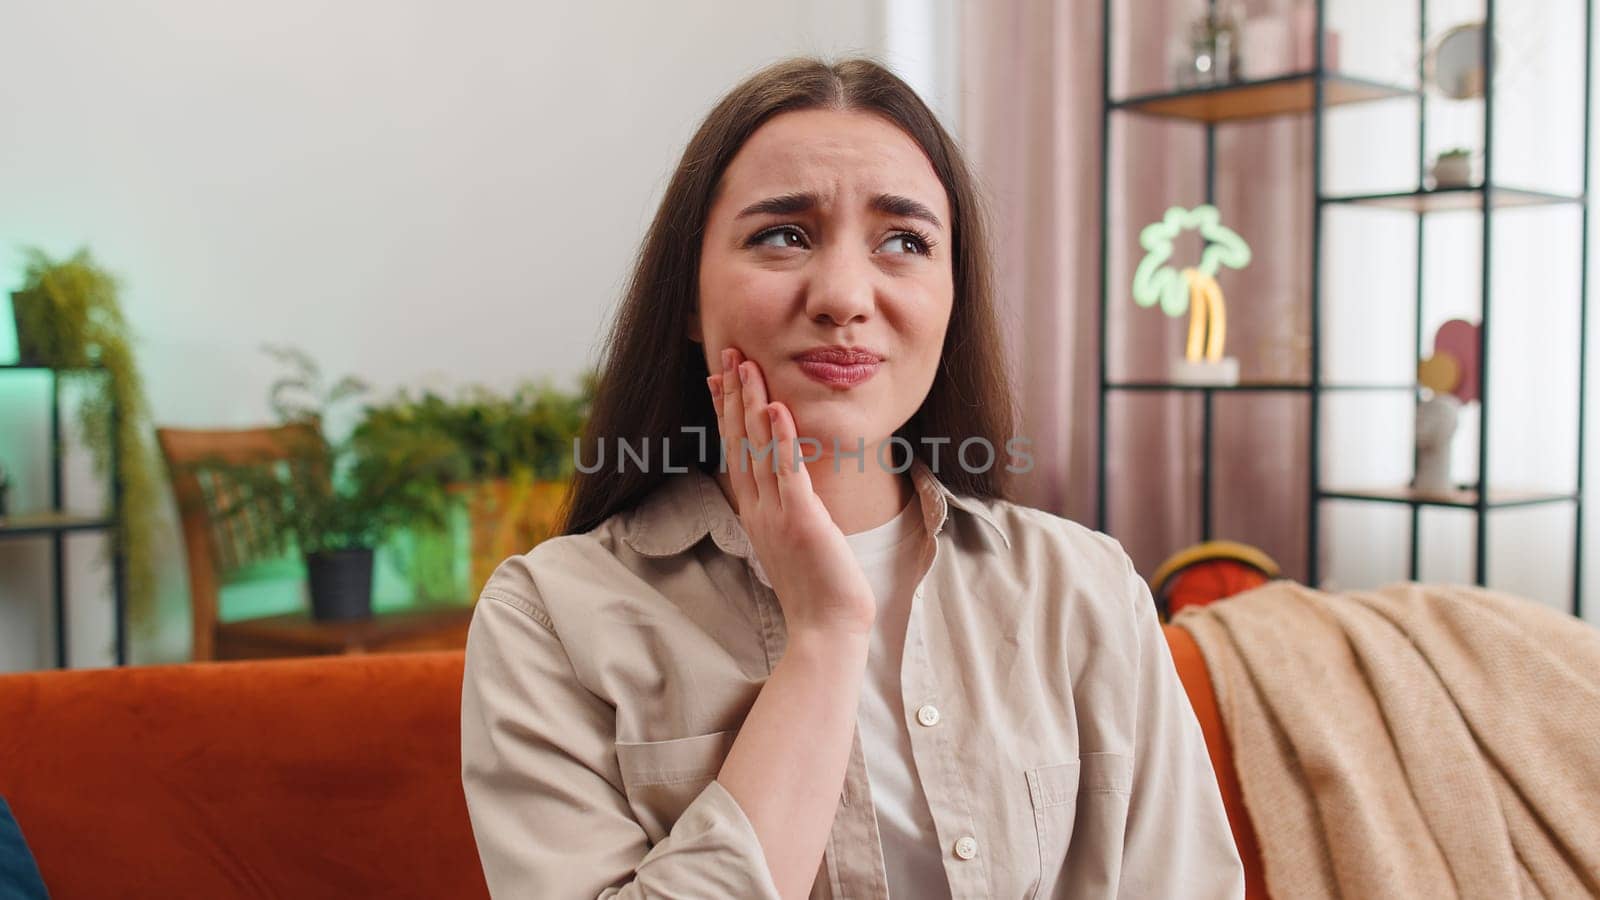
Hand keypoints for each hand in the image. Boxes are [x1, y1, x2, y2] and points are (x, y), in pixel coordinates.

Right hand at [707, 347, 877, 637]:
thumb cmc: (817, 588)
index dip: (727, 412)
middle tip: (728, 354)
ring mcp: (776, 514)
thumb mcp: (794, 540)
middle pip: (739, 442)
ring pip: (758, 449)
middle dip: (733, 395)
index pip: (736, 451)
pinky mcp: (801, 520)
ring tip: (746, 366)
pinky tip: (777, 407)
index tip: (720, 378)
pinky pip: (788, 472)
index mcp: (755, 512)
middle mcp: (758, 509)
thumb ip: (787, 508)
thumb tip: (786, 484)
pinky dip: (782, 438)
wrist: (826, 629)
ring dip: (751, 404)